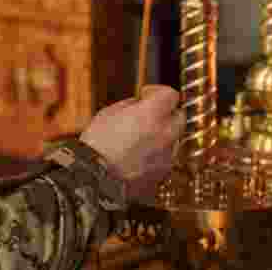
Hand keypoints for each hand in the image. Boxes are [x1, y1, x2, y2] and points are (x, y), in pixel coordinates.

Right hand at [80, 85, 184, 200]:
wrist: (92, 180)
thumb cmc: (96, 147)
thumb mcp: (109, 113)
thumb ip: (130, 106)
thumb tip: (140, 104)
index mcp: (151, 115)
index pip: (171, 94)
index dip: (158, 92)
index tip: (147, 95)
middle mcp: (164, 135)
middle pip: (179, 117)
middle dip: (166, 114)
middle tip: (149, 116)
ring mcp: (164, 157)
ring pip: (172, 140)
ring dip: (160, 136)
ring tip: (137, 140)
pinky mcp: (161, 175)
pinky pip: (163, 160)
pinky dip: (154, 156)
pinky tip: (135, 157)